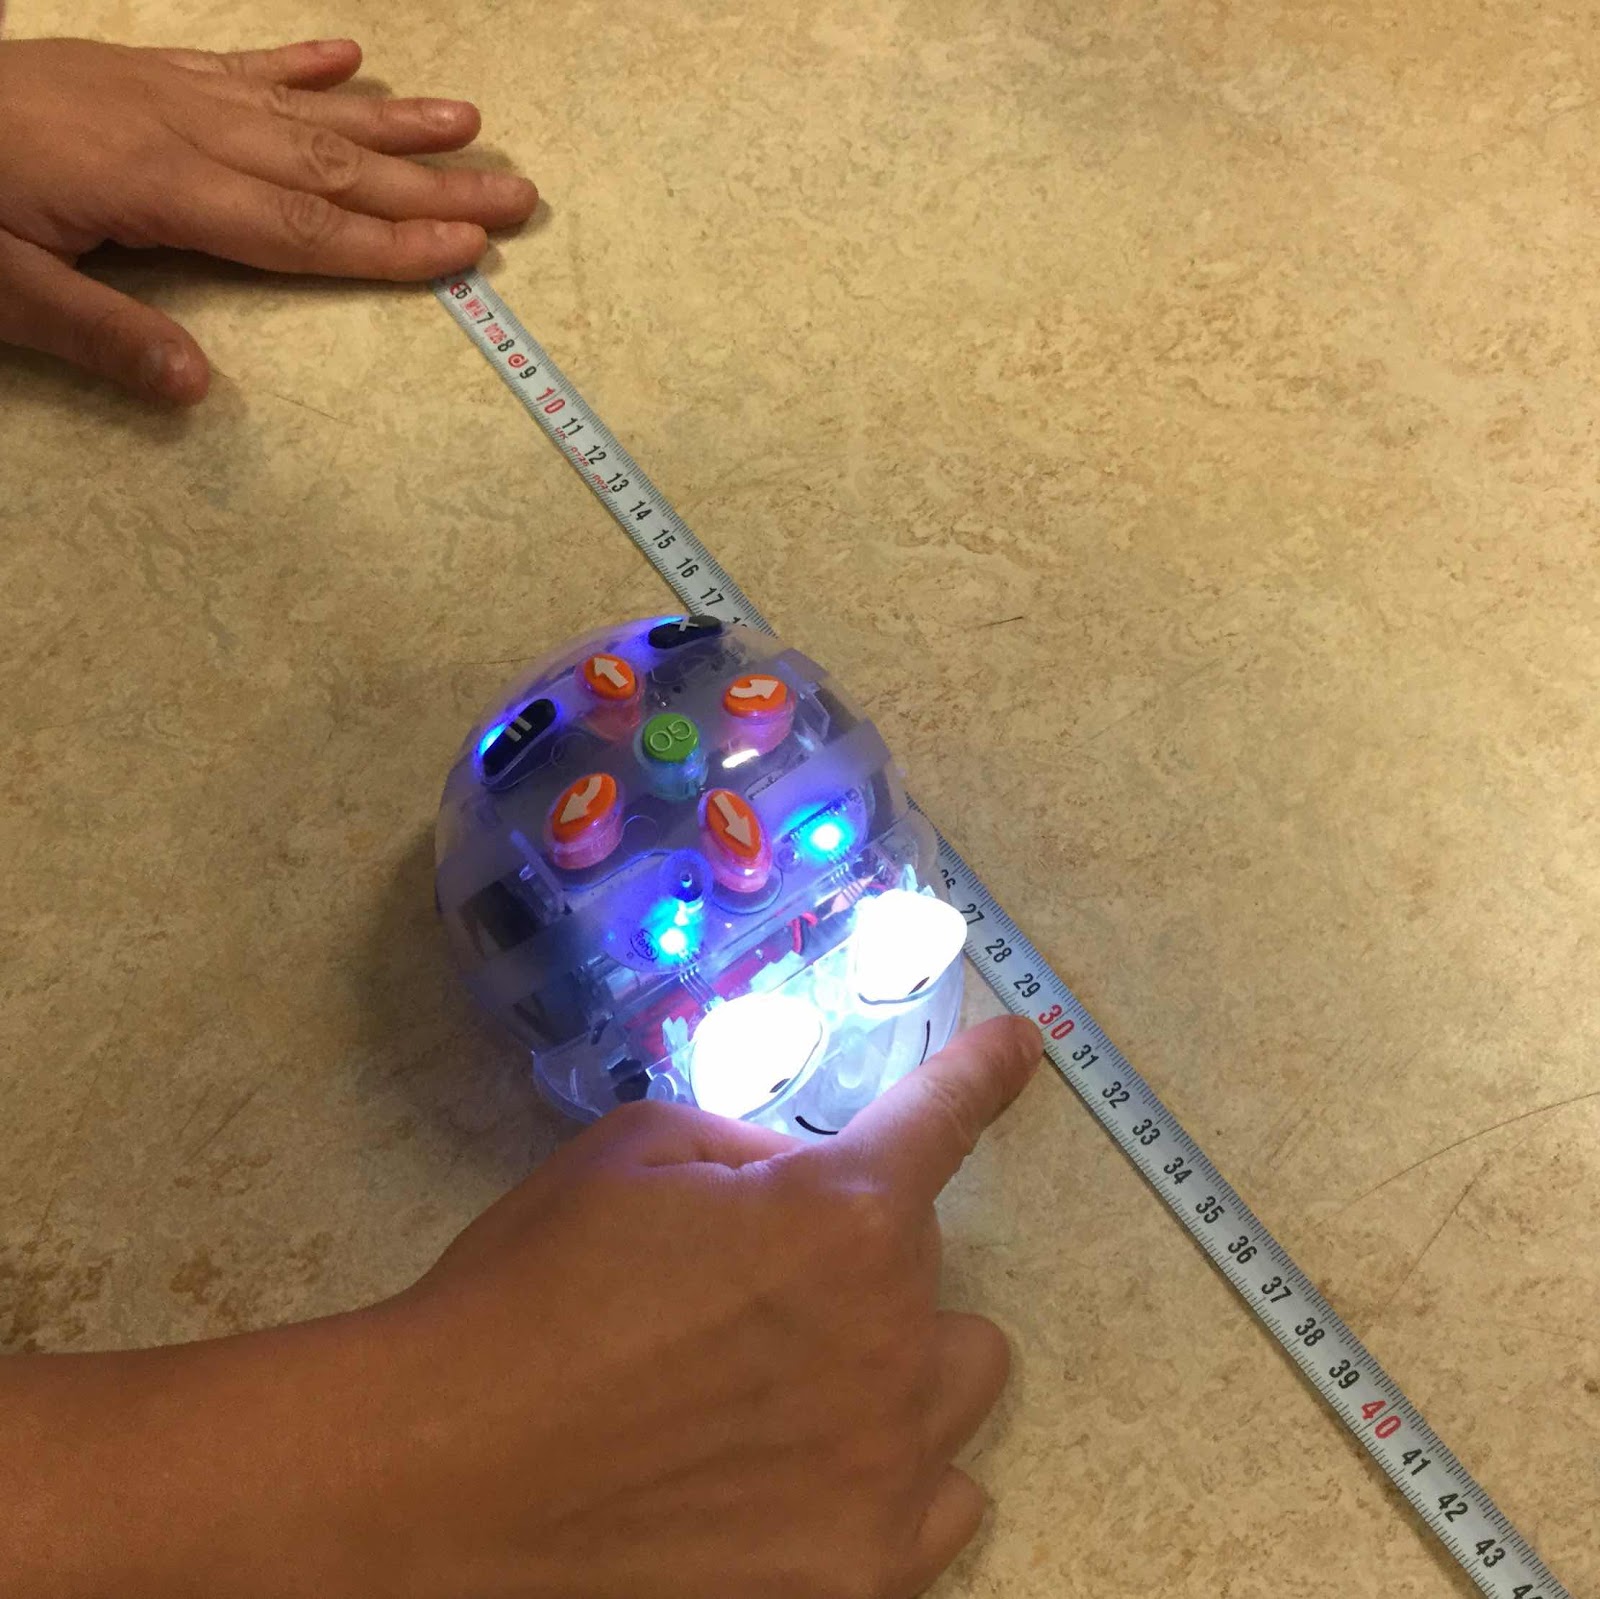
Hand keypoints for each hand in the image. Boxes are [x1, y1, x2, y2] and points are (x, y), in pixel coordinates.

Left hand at [0, 36, 537, 403]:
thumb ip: (101, 335)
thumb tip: (197, 389)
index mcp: (156, 186)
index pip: (300, 228)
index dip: (390, 247)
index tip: (471, 253)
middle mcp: (179, 127)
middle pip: (328, 165)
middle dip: (429, 185)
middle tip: (517, 192)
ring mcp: (162, 90)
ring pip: (301, 110)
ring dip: (390, 121)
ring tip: (468, 122)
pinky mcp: (139, 71)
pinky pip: (238, 64)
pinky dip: (300, 62)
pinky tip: (352, 58)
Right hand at [355, 1014, 1039, 1598]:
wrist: (443, 1472)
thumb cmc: (530, 1290)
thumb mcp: (633, 1154)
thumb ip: (751, 1155)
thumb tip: (800, 1182)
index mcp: (842, 1217)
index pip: (943, 1119)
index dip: (984, 1076)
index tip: (1023, 1051)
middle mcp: (893, 1342)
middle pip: (933, 1273)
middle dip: (865, 1261)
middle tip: (764, 1290)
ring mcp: (887, 1477)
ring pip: (958, 1386)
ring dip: (897, 1364)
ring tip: (794, 1389)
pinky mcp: (862, 1581)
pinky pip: (940, 1503)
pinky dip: (888, 1474)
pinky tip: (798, 1478)